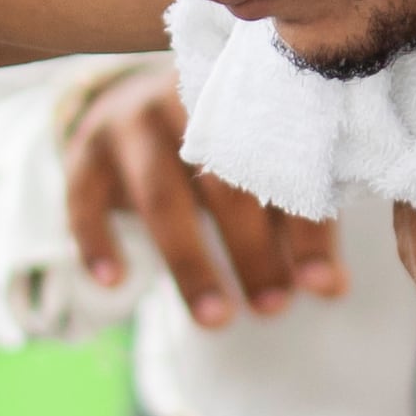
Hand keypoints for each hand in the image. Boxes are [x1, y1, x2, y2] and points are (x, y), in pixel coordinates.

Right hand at [65, 61, 341, 326]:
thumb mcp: (255, 160)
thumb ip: (292, 211)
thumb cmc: (218, 143)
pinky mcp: (85, 150)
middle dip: (253, 251)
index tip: (324, 284)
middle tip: (274, 307)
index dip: (307, 227)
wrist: (131, 100)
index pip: (285, 165)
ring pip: (161, 197)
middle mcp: (185, 101)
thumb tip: (330, 286)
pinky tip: (114, 282)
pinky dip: (97, 240)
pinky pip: (85, 199)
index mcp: (246, 98)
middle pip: (223, 182)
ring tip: (217, 318)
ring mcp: (129, 123)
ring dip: (190, 263)